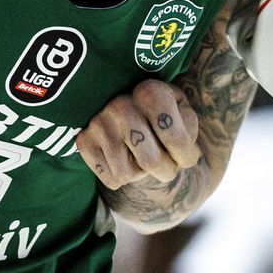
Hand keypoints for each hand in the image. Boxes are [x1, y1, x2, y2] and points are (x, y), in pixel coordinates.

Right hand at [76, 78, 200, 189]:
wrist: (126, 107)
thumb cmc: (161, 112)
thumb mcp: (181, 111)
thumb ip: (188, 129)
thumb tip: (183, 154)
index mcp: (150, 92)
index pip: (176, 139)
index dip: (187, 156)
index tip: (187, 158)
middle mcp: (121, 105)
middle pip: (152, 162)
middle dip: (166, 171)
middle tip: (167, 165)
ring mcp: (99, 123)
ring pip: (127, 175)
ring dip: (141, 174)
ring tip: (141, 156)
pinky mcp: (84, 141)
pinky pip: (110, 179)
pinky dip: (121, 178)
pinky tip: (124, 159)